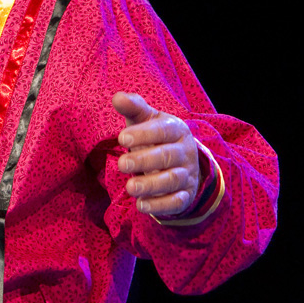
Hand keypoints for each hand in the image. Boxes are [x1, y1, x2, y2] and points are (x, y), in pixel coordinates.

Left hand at [113, 92, 200, 217]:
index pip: (163, 130)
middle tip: (121, 164)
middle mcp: (185, 152)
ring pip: (172, 180)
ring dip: (151, 185)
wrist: (181, 162)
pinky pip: (176, 202)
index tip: (122, 138)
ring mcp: (186, 175)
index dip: (144, 134)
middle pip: (167, 156)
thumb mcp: (145, 120)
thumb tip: (117, 97)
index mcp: (176, 130)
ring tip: (130, 187)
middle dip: (144, 161)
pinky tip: (141, 205)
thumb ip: (133, 108)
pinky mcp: (184, 196)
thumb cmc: (154, 137)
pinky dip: (160, 205)